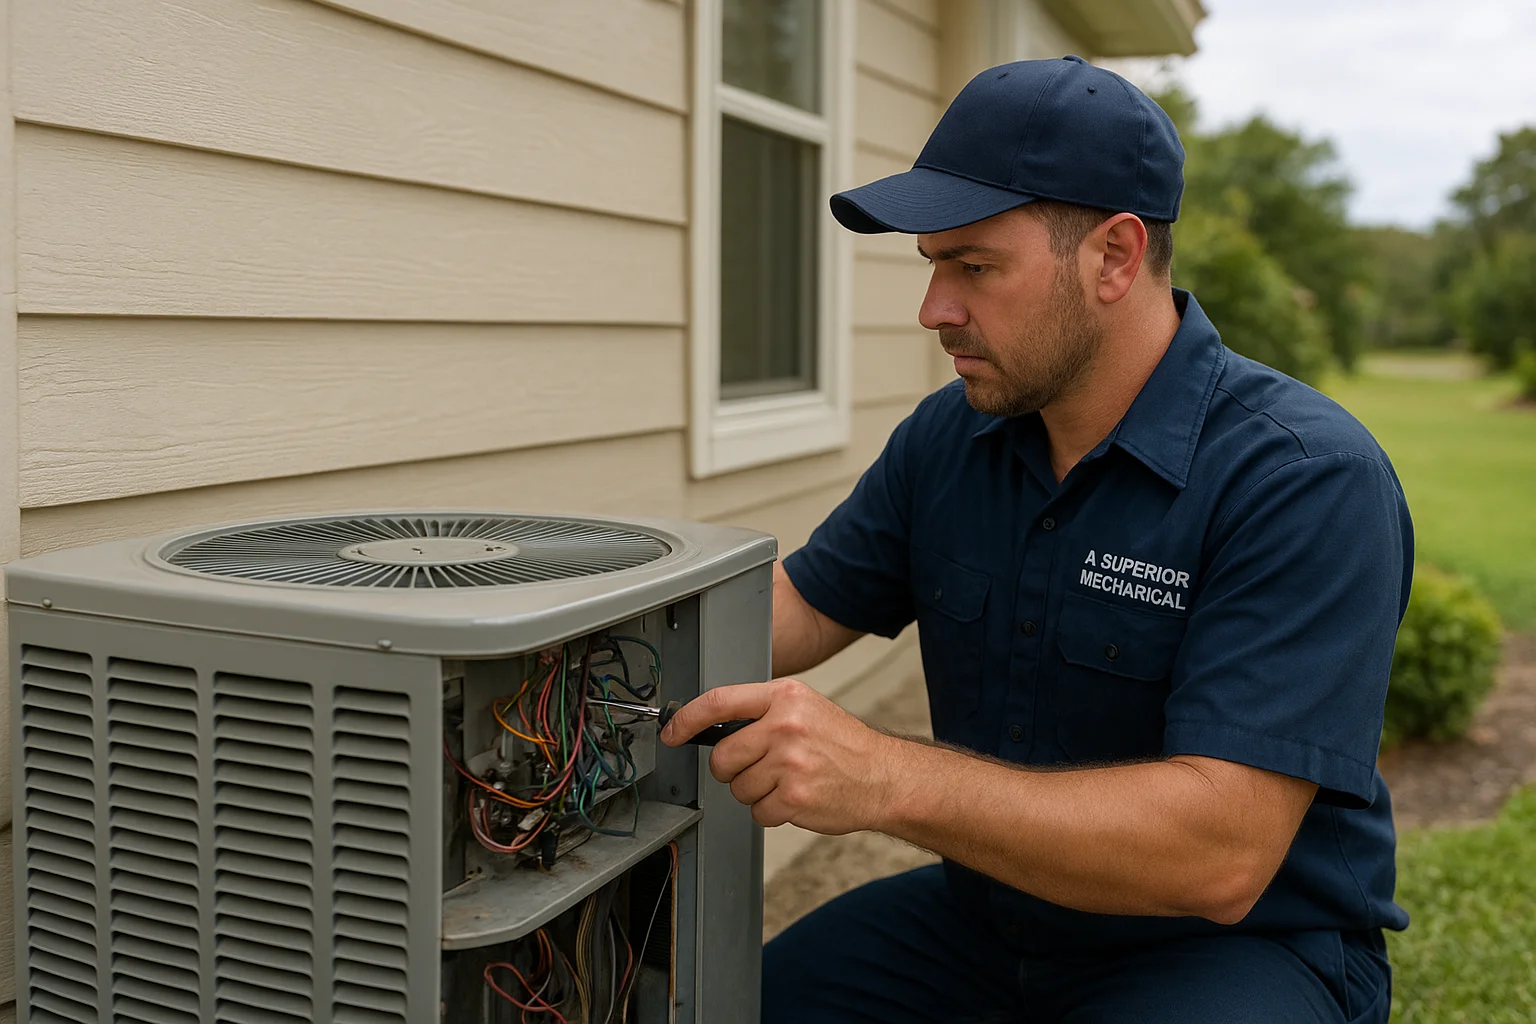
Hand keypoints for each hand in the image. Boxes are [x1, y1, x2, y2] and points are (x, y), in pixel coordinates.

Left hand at [660, 678, 905, 834]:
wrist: (883, 776)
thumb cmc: (842, 744)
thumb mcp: (805, 708)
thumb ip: (762, 712)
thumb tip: (712, 727)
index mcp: (785, 696)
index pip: (719, 702)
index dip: (686, 720)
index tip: (671, 733)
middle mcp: (786, 725)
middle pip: (723, 756)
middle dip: (733, 769)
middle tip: (763, 767)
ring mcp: (790, 763)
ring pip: (739, 788)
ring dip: (757, 792)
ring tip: (789, 780)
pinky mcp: (794, 798)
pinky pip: (757, 812)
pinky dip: (772, 812)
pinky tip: (797, 798)